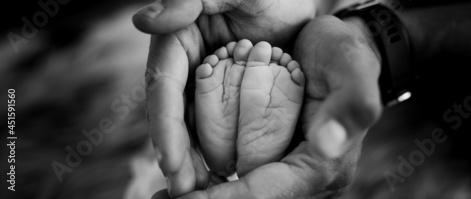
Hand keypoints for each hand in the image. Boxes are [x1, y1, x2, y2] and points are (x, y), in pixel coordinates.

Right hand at [135, 0, 315, 196]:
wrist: (296, 2)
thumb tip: (143, 21)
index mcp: (179, 39)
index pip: (164, 86)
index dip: (164, 124)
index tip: (170, 160)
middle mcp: (186, 64)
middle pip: (174, 114)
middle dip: (176, 153)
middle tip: (183, 189)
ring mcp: (205, 82)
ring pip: (192, 125)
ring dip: (193, 160)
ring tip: (201, 191)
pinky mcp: (224, 94)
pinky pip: (215, 126)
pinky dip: (216, 150)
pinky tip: (224, 174)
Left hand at [150, 15, 382, 198]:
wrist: (340, 54)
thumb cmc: (344, 57)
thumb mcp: (352, 69)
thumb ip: (350, 105)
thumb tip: (328, 145)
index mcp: (321, 165)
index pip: (266, 192)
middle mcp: (304, 177)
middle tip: (161, 198)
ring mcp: (290, 171)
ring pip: (244, 192)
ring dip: (207, 194)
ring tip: (165, 194)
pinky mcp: (278, 159)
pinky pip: (243, 176)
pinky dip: (214, 182)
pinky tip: (187, 178)